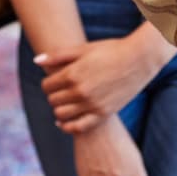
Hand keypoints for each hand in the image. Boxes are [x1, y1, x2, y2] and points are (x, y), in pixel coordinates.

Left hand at [36, 33, 167, 132]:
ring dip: (59, 109)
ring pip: (61, 115)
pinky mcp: (102, 114)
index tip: (56, 79)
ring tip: (66, 101)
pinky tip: (64, 121)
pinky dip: (67, 126)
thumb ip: (59, 55)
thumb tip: (36, 60)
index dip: (49, 82)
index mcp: (73, 74)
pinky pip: (77, 127)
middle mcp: (80, 91)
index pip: (47, 86)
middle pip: (52, 100)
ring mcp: (91, 104)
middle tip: (63, 89)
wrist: (140, 58)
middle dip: (55, 94)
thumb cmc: (112, 49)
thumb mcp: (85, 48)